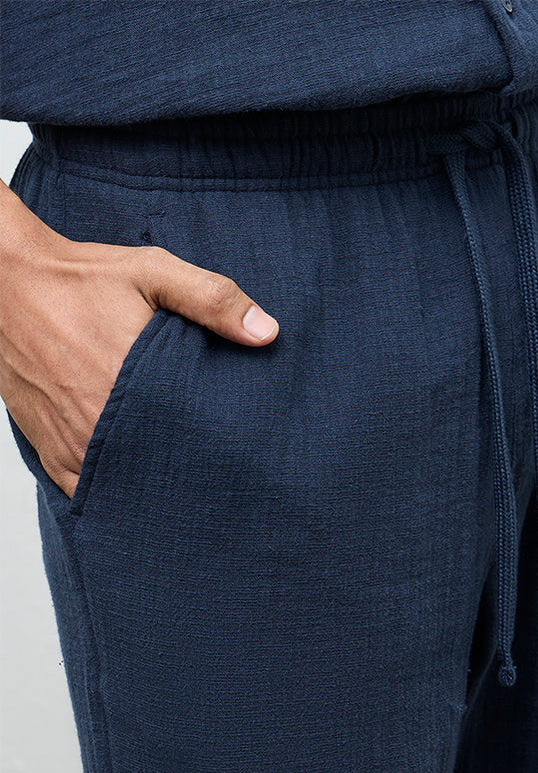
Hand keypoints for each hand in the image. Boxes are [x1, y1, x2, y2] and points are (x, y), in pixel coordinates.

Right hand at [0, 187, 278, 500]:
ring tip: (178, 479)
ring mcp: (70, 442)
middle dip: (186, 474)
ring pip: (122, 485)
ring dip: (147, 484)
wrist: (6, 282)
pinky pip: (83, 488)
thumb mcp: (154, 273)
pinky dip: (109, 487)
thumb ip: (213, 300)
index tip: (236, 454)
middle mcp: (97, 422)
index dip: (217, 452)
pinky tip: (135, 482)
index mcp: (131, 383)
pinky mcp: (48, 450)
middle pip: (158, 470)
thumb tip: (267, 333)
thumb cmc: (80, 278)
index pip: (190, 440)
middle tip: (214, 473)